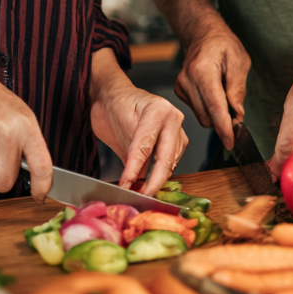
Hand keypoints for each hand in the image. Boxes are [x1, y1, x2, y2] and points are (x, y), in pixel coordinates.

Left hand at [90, 78, 187, 194]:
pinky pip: (171, 162)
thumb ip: (128, 154)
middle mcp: (173, 118)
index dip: (135, 169)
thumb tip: (131, 183)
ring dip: (156, 180)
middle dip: (153, 182)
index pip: (146, 146)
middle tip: (140, 198)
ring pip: (170, 163)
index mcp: (158, 110)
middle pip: (166, 158)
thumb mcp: (116, 128)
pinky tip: (147, 183)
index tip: (125, 186)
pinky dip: (159, 174)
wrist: (116, 96)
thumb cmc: (114, 106)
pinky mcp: (177, 141)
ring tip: (139, 193)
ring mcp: (178, 130)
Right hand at [173, 25, 250, 149]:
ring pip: (201, 116)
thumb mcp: (240, 62)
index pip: (215, 107)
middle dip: (224, 120)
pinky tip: (213, 94)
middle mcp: (187, 80)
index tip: (230, 143)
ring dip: (216, 115)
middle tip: (237, 110)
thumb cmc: (223, 45)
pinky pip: (197, 110)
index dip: (224, 128)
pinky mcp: (179, 91)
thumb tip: (237, 114)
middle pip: (207, 116)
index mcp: (203, 71)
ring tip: (225, 96)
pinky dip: (208, 109)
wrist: (203, 35)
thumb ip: (238, 89)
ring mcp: (181, 86)